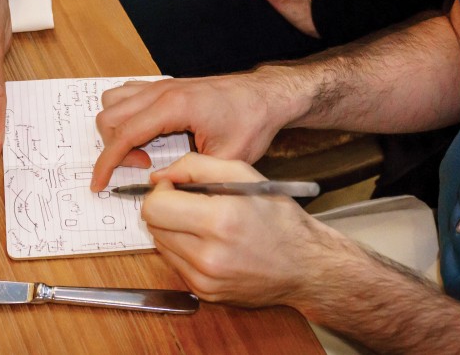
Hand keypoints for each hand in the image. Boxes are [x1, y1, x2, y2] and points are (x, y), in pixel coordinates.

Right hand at [91, 72, 300, 190]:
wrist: (266, 96)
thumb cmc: (251, 121)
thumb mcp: (226, 159)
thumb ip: (191, 175)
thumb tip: (162, 188)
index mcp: (173, 107)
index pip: (124, 135)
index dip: (107, 163)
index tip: (98, 184)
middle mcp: (161, 91)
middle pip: (110, 117)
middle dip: (114, 148)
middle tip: (142, 167)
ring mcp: (161, 85)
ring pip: (113, 102)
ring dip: (117, 129)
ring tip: (143, 150)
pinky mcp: (165, 85)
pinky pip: (128, 94)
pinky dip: (126, 115)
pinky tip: (147, 134)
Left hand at [143, 153, 329, 306]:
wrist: (306, 266)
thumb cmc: (279, 217)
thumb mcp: (244, 174)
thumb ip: (196, 166)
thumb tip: (160, 176)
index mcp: (220, 220)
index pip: (155, 207)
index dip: (160, 192)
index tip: (175, 187)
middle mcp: (209, 254)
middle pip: (153, 226)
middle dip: (164, 209)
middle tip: (187, 202)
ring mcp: (205, 278)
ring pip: (160, 245)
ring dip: (172, 229)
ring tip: (202, 223)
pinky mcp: (205, 292)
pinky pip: (174, 264)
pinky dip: (184, 250)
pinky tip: (208, 243)